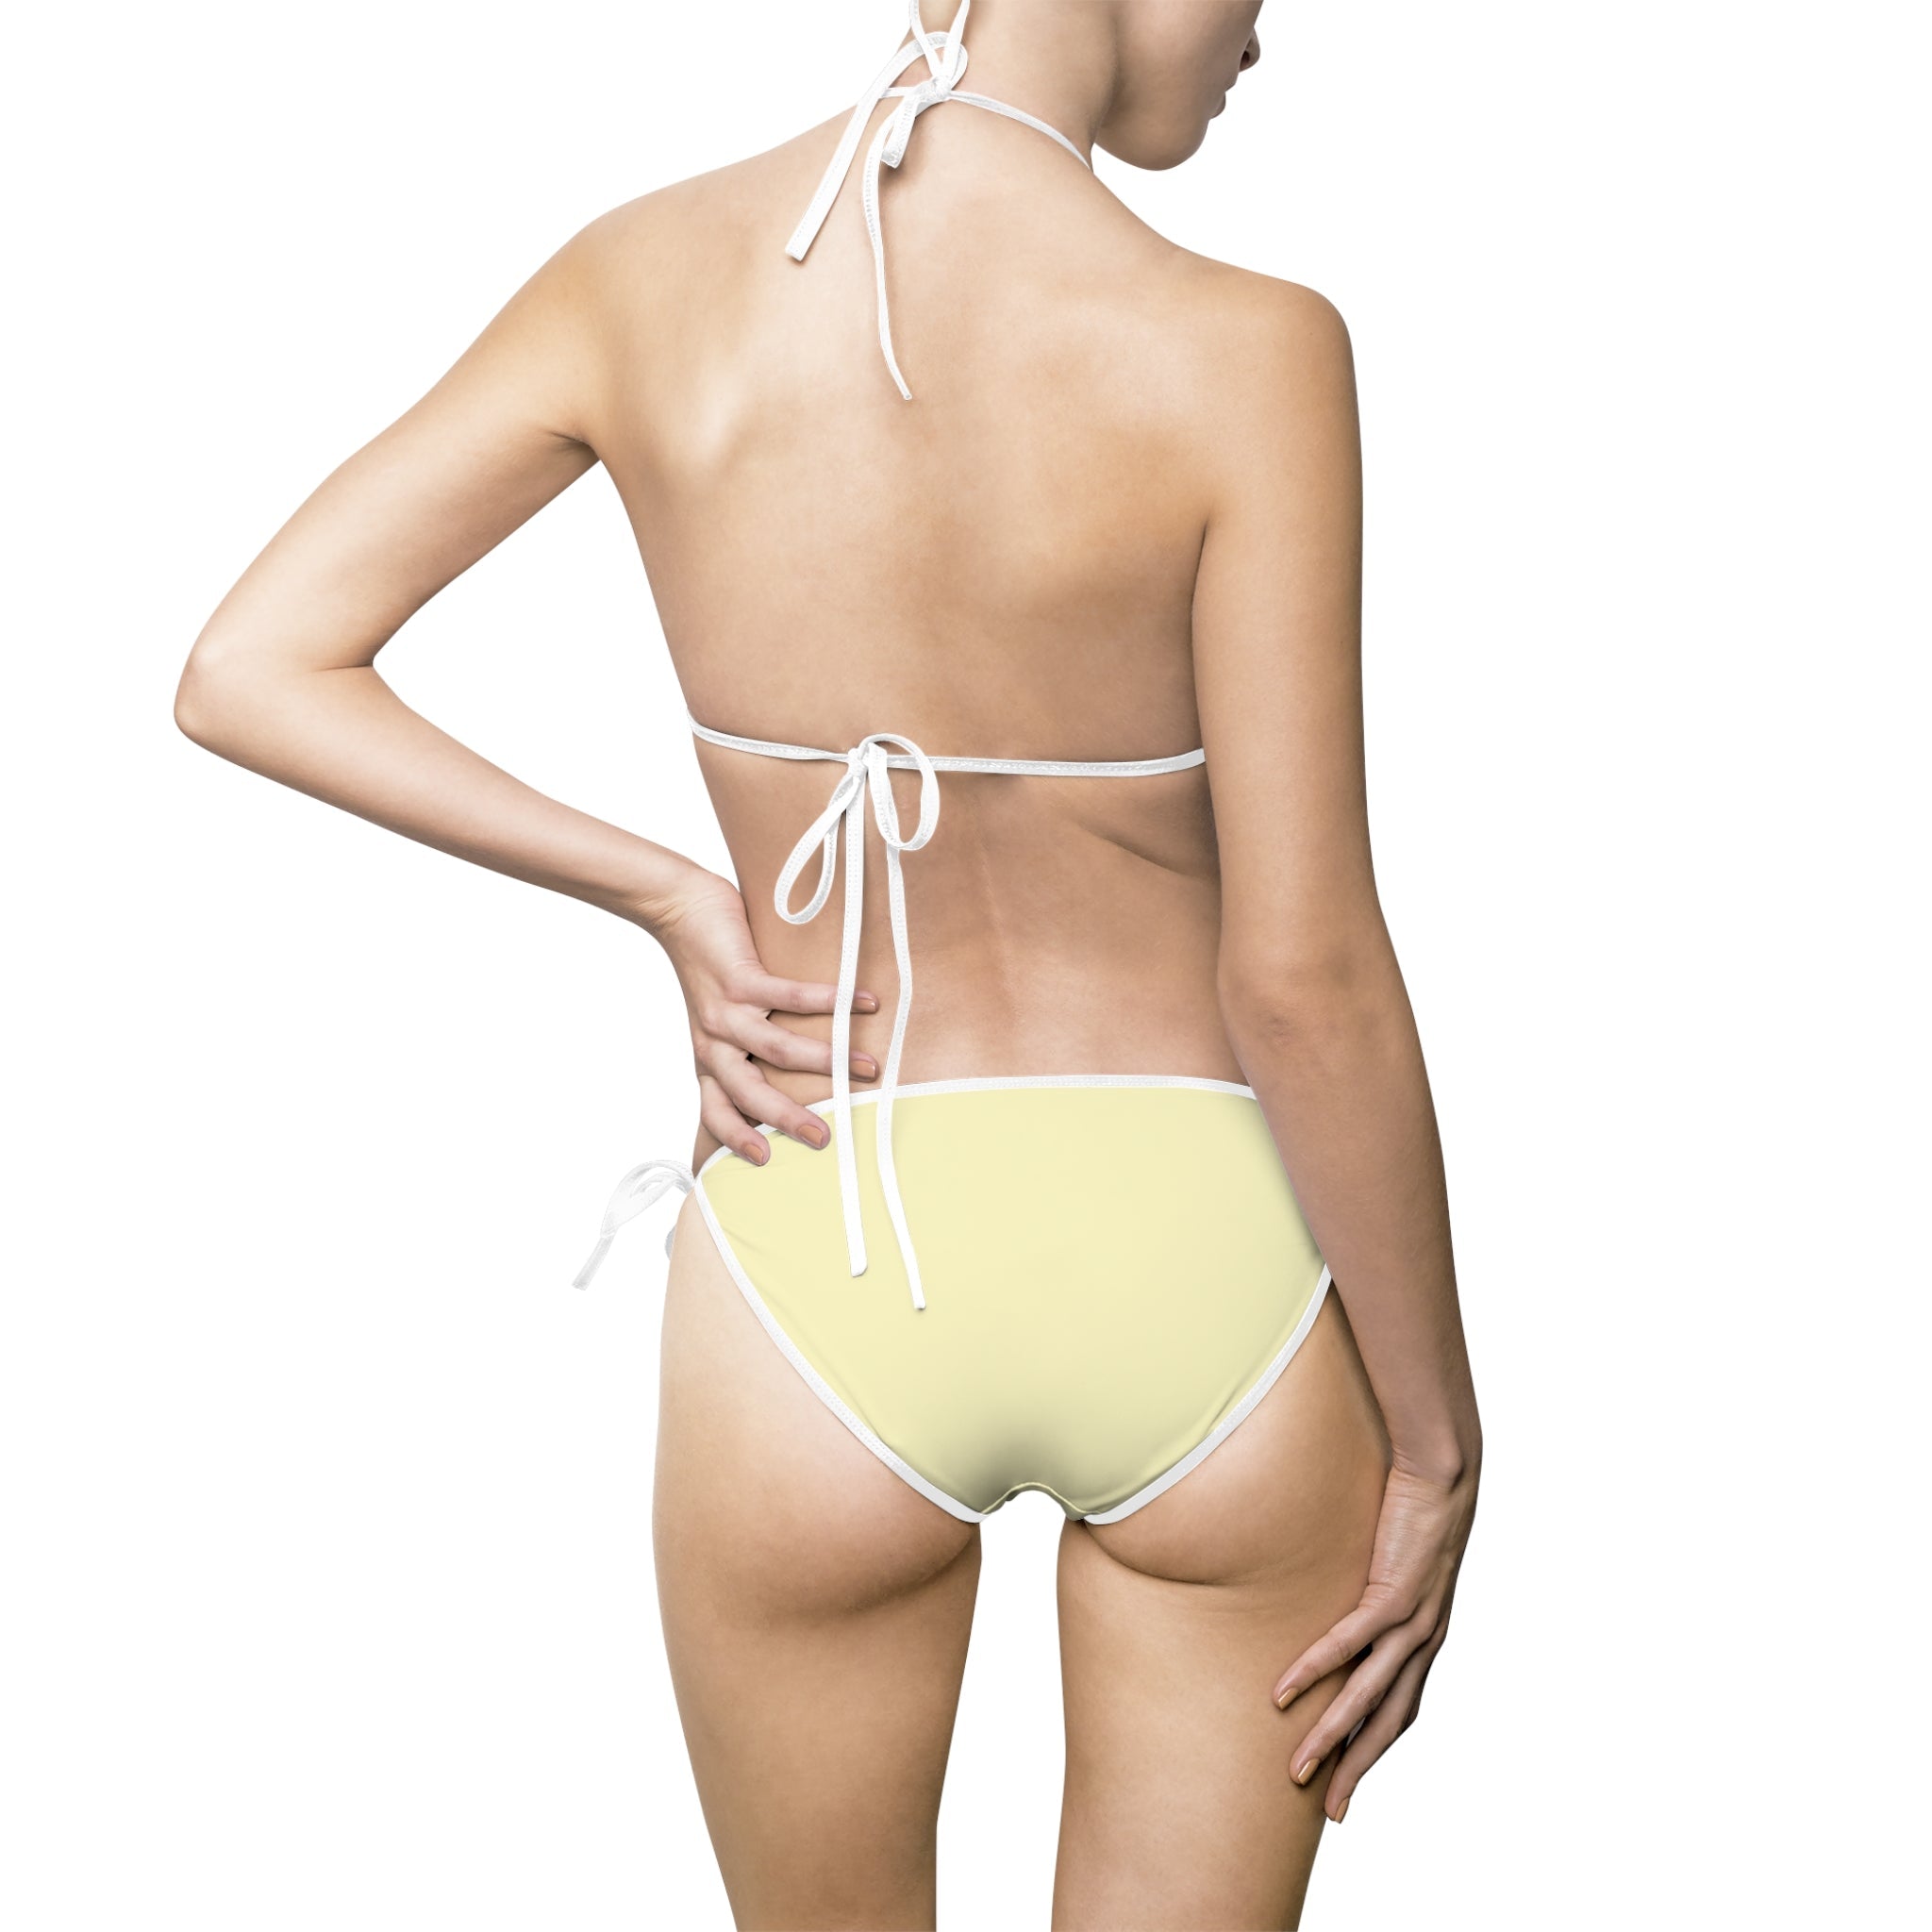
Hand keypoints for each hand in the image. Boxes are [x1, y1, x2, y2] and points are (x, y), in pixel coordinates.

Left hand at [651, 868, 877, 1164]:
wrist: (677, 909)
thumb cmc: (707, 965)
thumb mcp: (717, 1018)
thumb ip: (747, 1044)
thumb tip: (800, 1064)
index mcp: (709, 1057)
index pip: (716, 1110)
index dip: (736, 1137)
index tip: (764, 1160)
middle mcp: (715, 1042)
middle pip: (749, 1092)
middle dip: (787, 1118)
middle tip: (825, 1137)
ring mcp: (726, 1011)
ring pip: (776, 1048)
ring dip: (826, 1060)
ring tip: (866, 1067)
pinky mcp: (740, 978)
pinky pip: (789, 996)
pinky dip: (829, 1001)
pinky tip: (863, 1002)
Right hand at [1272, 1458, 1478, 1821]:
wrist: (1446, 1471)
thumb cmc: (1415, 1509)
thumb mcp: (1395, 1563)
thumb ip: (1374, 1591)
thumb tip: (1339, 1603)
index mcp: (1426, 1638)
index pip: (1400, 1712)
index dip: (1374, 1751)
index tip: (1347, 1787)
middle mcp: (1425, 1640)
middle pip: (1389, 1722)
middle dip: (1358, 1768)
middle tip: (1329, 1810)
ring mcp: (1413, 1620)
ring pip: (1368, 1695)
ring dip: (1333, 1736)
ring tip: (1300, 1767)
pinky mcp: (1395, 1592)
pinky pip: (1349, 1642)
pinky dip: (1317, 1670)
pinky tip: (1286, 1692)